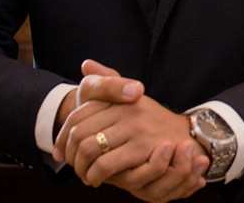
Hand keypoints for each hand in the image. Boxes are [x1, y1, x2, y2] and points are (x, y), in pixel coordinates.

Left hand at [56, 60, 207, 198]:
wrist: (183, 135)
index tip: (61, 151)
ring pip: (89, 149)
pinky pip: (105, 164)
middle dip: (70, 155)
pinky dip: (95, 175)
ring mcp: (133, 127)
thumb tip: (86, 64)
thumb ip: (109, 80)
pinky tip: (97, 179)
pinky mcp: (141, 147)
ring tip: (84, 174)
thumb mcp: (130, 96)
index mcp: (118, 96)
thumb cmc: (151, 119)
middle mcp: (125, 108)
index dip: (63, 136)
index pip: (77, 115)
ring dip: (81, 168)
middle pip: (79, 133)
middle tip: (72, 166)